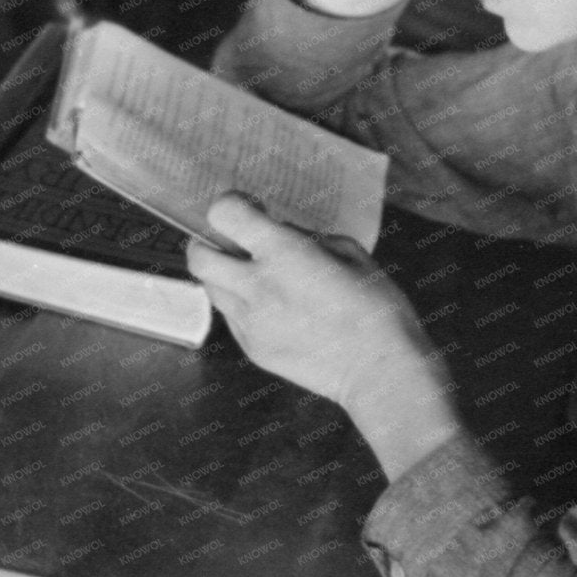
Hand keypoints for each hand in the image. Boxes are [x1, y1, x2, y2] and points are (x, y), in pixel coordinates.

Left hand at [187, 196, 464, 476]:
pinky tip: (274, 310)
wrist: (379, 371)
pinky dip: (241, 306)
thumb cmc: (376, 309)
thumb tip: (284, 234)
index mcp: (282, 254)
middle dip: (209, 243)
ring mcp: (249, 322)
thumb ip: (308, 238)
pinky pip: (230, 317)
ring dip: (223, 276)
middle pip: (198, 256)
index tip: (250, 211)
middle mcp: (256, 287)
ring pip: (209, 288)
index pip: (224, 214)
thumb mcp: (351, 253)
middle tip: (234, 244)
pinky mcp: (252, 348)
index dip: (231, 206)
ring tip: (256, 279)